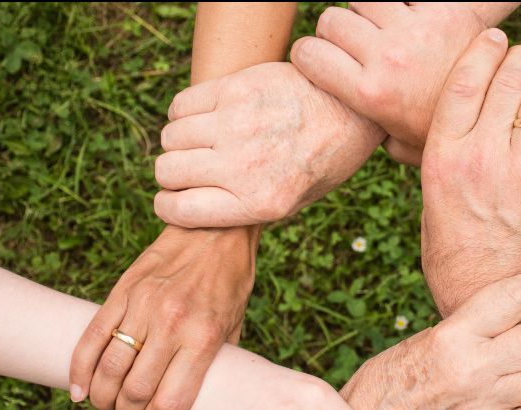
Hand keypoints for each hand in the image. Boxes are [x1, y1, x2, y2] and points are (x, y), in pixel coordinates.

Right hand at [69, 225, 258, 409]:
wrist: (216, 229)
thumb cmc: (230, 280)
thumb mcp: (235, 324)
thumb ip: (215, 360)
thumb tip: (197, 394)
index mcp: (203, 337)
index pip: (170, 402)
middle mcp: (172, 323)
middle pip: (134, 392)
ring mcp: (143, 305)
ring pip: (108, 368)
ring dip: (103, 397)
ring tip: (107, 403)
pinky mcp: (123, 290)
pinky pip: (92, 337)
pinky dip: (80, 369)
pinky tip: (80, 388)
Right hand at [154, 62, 384, 227]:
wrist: (352, 110)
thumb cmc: (323, 161)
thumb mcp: (294, 202)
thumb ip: (245, 209)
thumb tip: (194, 209)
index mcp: (260, 203)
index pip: (179, 210)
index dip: (168, 206)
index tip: (173, 199)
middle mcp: (244, 166)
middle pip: (168, 171)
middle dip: (172, 174)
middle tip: (191, 169)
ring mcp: (238, 124)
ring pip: (171, 137)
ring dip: (179, 142)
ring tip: (202, 141)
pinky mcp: (236, 89)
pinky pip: (181, 105)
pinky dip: (183, 113)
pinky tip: (205, 117)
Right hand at [291, 2, 519, 164]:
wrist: (501, 110)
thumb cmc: (445, 133)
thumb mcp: (400, 144)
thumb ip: (369, 132)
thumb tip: (346, 130)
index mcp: (369, 93)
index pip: (308, 53)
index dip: (308, 54)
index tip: (320, 60)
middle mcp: (386, 58)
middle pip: (332, 20)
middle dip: (338, 32)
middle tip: (357, 46)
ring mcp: (413, 31)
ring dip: (367, 10)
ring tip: (383, 28)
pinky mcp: (442, 10)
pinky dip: (402, 3)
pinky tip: (410, 17)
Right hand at [420, 30, 520, 315]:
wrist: (483, 286)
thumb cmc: (450, 237)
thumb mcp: (428, 189)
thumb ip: (433, 148)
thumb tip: (435, 108)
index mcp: (442, 156)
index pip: (464, 82)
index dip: (483, 50)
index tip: (494, 38)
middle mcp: (479, 159)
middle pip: (507, 81)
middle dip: (520, 57)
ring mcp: (519, 173)